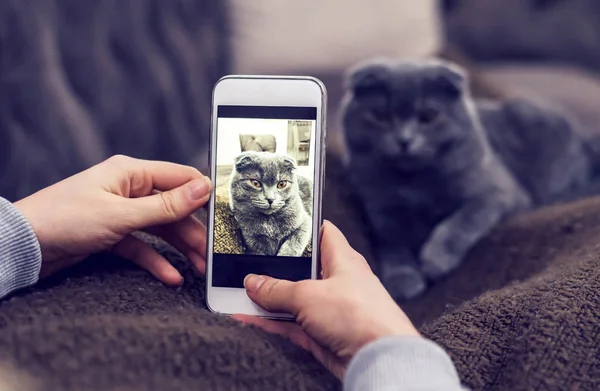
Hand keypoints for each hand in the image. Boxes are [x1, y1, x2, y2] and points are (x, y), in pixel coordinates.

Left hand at [14, 155, 211, 283]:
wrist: (21, 246)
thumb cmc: (64, 219)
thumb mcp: (122, 215)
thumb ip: (166, 206)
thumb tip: (202, 189)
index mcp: (130, 173)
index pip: (179, 177)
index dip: (202, 195)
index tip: (223, 214)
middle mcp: (127, 189)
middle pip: (172, 208)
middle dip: (193, 232)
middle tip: (210, 254)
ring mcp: (119, 212)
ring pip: (160, 229)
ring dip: (179, 249)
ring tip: (198, 270)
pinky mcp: (111, 234)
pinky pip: (142, 246)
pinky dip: (156, 260)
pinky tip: (170, 276)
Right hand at [233, 221, 418, 378]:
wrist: (379, 360)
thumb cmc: (360, 317)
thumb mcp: (309, 295)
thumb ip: (278, 289)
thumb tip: (254, 283)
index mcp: (343, 260)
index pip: (323, 234)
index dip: (303, 228)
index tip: (280, 227)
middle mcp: (338, 283)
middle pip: (302, 271)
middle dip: (277, 271)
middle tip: (250, 267)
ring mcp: (330, 310)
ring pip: (293, 301)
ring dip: (270, 301)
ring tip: (240, 295)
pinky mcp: (323, 335)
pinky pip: (291, 326)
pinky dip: (271, 324)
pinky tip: (249, 320)